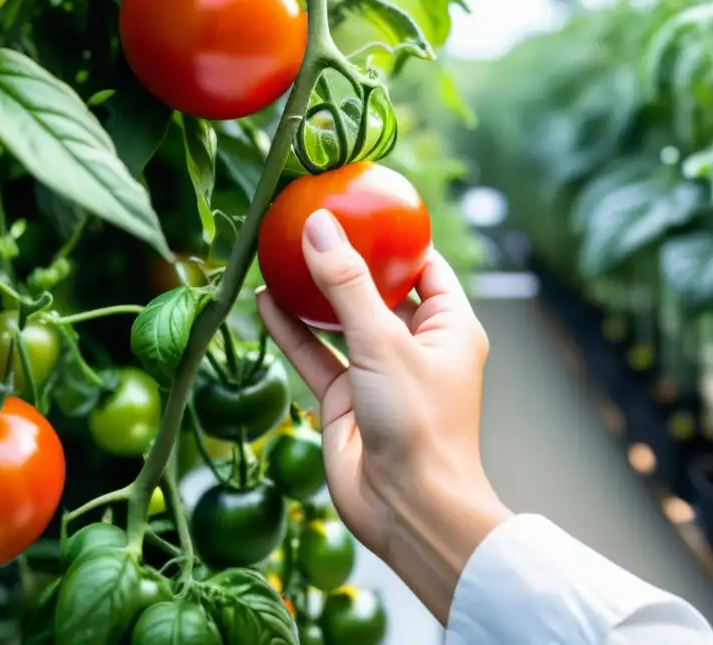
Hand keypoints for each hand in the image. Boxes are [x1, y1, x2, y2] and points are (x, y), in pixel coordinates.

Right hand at [257, 209, 511, 623]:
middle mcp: (416, 345)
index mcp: (449, 326)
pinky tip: (263, 301)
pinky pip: (316, 355)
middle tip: (312, 222)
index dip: (397, 236)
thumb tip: (319, 225)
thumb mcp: (383, 341)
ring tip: (279, 253)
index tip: (364, 204)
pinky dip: (292, 331)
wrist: (409, 507)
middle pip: (378, 289)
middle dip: (347, 259)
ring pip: (341, 321)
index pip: (426, 266)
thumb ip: (347, 285)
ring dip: (312, 293)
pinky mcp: (347, 399)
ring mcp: (379, 372)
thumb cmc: (419, 422)